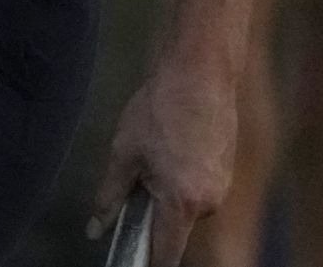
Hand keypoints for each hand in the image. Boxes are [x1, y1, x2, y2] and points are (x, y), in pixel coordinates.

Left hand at [91, 51, 237, 266]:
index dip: (147, 260)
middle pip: (176, 226)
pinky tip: (176, 142)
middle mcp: (209, 202)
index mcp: (182, 203)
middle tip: (140, 171)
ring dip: (171, 188)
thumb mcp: (124, 153)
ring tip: (160, 147)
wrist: (200, 73)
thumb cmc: (159, 110)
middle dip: (155, 210)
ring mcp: (223, 186)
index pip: (166, 254)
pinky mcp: (227, 169)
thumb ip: (109, 197)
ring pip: (187, 203)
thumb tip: (95, 229)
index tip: (133, 256)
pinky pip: (200, 185)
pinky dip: (185, 173)